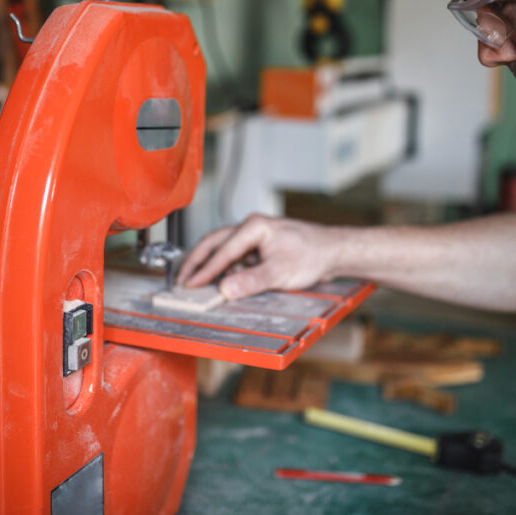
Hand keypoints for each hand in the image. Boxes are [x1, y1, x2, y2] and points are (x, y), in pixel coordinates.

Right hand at [175, 214, 341, 299]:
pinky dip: (226, 269)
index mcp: (254, 226)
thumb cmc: (313, 255)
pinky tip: (223, 282)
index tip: (190, 285)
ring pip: (223, 250)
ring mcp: (254, 237)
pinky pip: (235, 257)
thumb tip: (225, 289)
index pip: (222, 250)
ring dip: (211, 266)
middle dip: (197, 262)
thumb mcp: (281, 272)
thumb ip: (251, 281)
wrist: (333, 252)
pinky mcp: (259, 247)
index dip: (204, 270)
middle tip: (182, 280)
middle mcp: (251, 227)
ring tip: (198, 283)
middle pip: (214, 243)